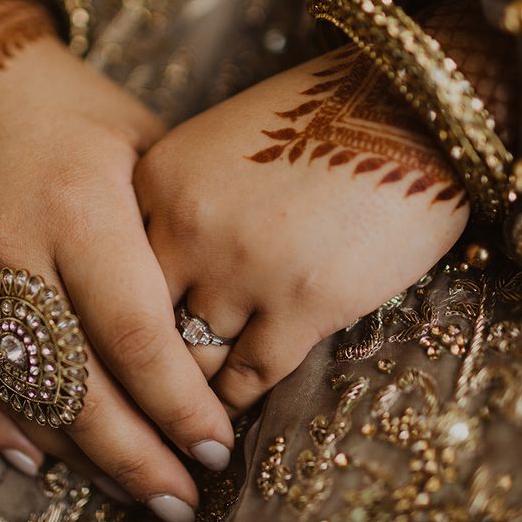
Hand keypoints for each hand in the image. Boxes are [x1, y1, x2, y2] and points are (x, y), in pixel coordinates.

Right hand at [0, 0, 231, 521]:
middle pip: (80, 384)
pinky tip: (44, 461)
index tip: (216, 446)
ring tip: (133, 489)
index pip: (138, 335)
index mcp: (79, 210)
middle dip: (137, 454)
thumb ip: (169, 228)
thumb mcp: (138, 144)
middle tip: (181, 498)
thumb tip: (212, 308)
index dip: (179, 404)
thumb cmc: (70, 106)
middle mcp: (14, 252)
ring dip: (82, 454)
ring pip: (23, 394)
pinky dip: (2, 426)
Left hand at [135, 16, 501, 416]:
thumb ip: (185, 202)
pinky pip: (251, 374)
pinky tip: (236, 407)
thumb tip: (171, 267)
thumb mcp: (225, 141)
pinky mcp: (304, 305)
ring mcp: (244, 269)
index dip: (123, 312)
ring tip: (191, 413)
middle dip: (148, 363)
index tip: (129, 341)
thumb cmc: (321, 117)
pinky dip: (238, 399)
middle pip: (144, 322)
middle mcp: (189, 228)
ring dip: (193, 390)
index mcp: (160, 180)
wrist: (405, 108)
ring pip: (194, 358)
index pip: (117, 271)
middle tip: (150, 393)